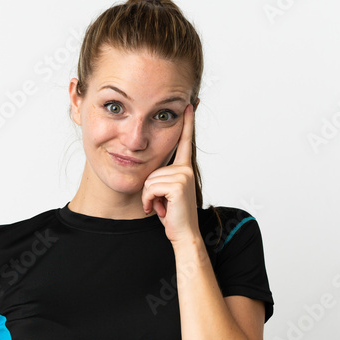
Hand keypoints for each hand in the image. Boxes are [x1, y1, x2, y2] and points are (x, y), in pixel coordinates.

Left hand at [141, 102, 200, 244]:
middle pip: (152, 170)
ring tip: (162, 207)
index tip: (190, 105)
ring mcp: (183, 176)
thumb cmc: (173, 215)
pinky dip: (150, 202)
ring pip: (149, 180)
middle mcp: (186, 169)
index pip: (184, 143)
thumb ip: (161, 179)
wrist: (184, 234)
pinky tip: (161, 210)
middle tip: (162, 203)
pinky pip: (150, 188)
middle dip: (150, 191)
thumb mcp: (165, 193)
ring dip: (149, 198)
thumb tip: (153, 173)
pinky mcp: (178, 185)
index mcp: (184, 169)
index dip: (187, 123)